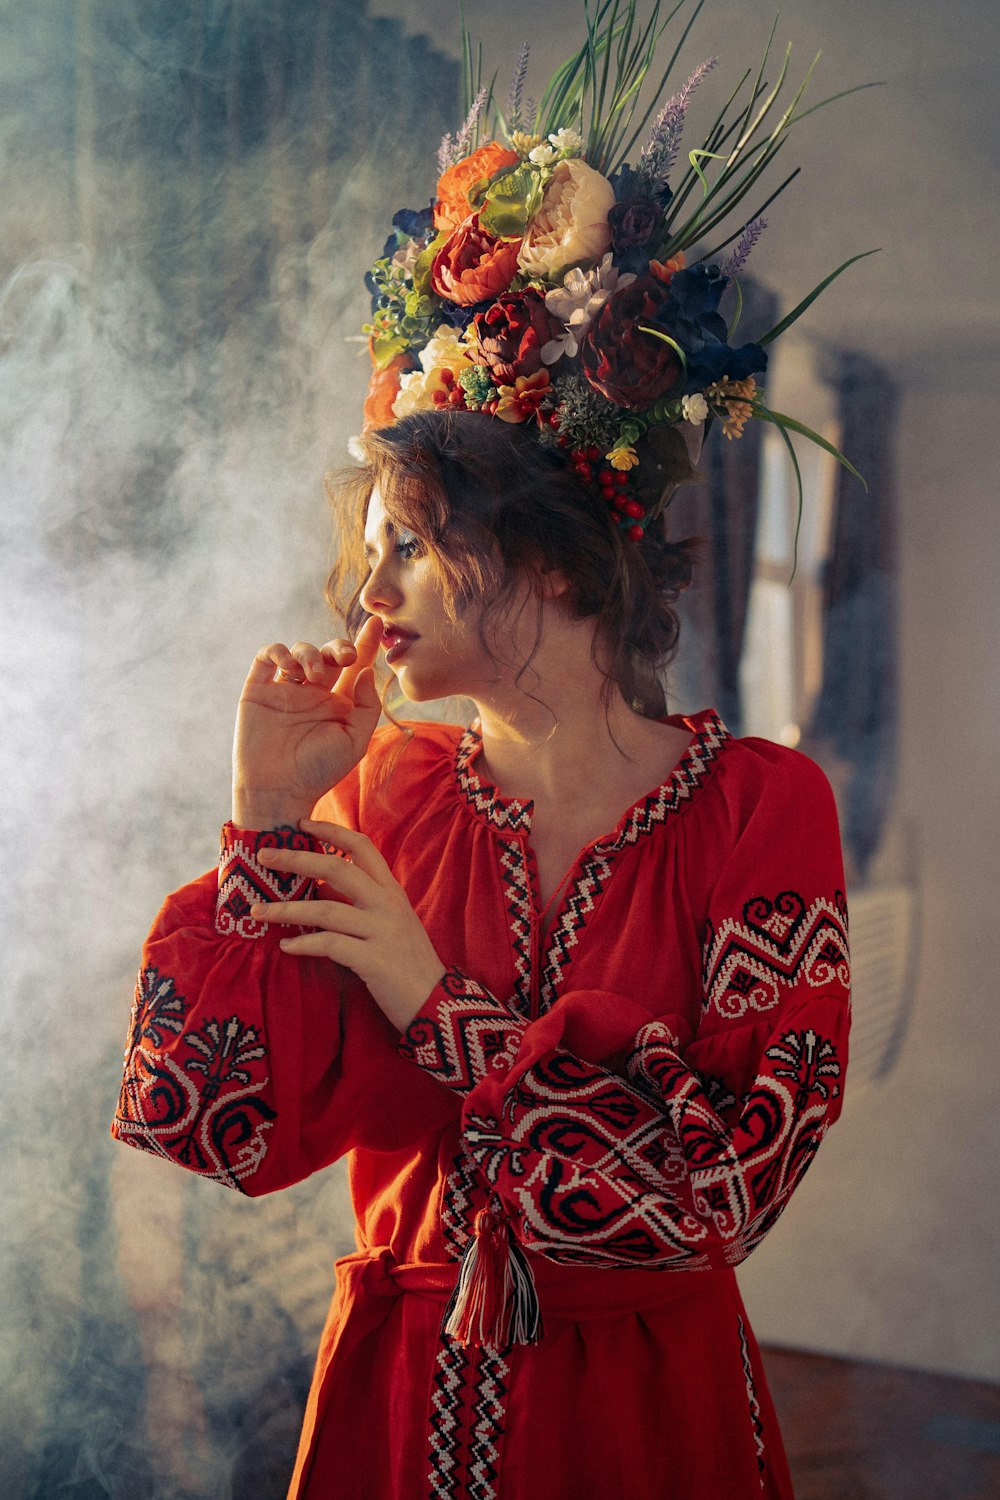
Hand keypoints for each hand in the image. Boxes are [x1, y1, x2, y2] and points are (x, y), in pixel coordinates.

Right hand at [233, 616, 382, 827]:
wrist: (277, 790)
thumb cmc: (318, 771)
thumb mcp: (354, 741)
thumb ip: (366, 705)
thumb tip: (365, 671)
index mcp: (339, 703)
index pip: (355, 667)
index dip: (367, 643)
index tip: (378, 623)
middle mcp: (313, 693)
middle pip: (328, 653)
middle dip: (339, 646)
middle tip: (345, 657)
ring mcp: (285, 690)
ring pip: (299, 651)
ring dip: (308, 653)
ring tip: (310, 676)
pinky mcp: (258, 690)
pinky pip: (267, 657)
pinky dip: (277, 652)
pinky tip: (288, 666)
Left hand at [251, 819, 445, 1030]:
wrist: (437, 1004)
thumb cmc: (407, 963)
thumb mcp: (389, 923)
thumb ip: (361, 903)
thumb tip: (318, 887)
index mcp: (391, 891)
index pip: (362, 847)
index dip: (331, 831)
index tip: (301, 823)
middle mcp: (388, 904)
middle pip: (337, 868)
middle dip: (296, 859)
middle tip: (264, 856)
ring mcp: (382, 931)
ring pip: (326, 908)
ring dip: (287, 909)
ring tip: (258, 912)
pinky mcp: (374, 961)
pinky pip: (330, 945)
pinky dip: (304, 943)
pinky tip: (286, 946)